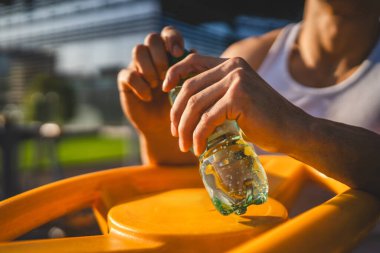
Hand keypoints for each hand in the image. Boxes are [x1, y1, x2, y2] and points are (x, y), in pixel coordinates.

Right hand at [117, 26, 184, 135]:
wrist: (163, 126)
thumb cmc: (178, 104)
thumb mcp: (188, 87)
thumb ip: (190, 69)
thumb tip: (193, 50)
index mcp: (168, 53)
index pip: (168, 33)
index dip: (172, 38)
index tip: (178, 53)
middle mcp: (151, 56)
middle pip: (152, 38)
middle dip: (160, 55)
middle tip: (166, 75)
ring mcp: (137, 67)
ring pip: (138, 50)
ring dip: (150, 68)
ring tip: (157, 85)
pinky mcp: (125, 81)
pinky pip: (128, 74)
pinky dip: (140, 85)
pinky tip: (148, 97)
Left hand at [163, 54, 306, 155]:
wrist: (292, 130)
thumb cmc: (264, 120)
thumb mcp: (238, 99)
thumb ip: (218, 94)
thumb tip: (188, 105)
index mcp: (231, 64)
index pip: (193, 60)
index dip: (174, 73)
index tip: (163, 90)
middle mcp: (233, 67)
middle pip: (190, 88)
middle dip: (177, 113)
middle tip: (175, 134)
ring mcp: (236, 80)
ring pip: (195, 105)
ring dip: (184, 129)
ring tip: (184, 146)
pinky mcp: (239, 97)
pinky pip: (207, 119)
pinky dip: (198, 136)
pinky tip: (198, 149)